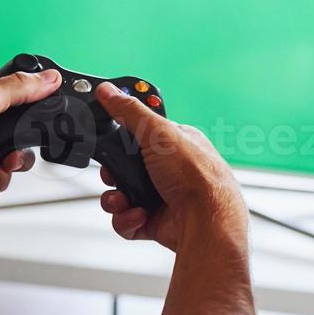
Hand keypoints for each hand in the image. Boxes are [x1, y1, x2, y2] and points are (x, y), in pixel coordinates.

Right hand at [94, 82, 246, 252]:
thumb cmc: (196, 176)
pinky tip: (138, 215)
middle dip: (113, 172)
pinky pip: (127, 219)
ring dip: (115, 198)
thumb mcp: (159, 133)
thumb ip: (130, 112)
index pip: (142, 131)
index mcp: (176, 142)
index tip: (107, 131)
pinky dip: (127, 219)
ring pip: (122, 194)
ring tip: (123, 199)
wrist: (206, 223)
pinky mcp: (156, 221)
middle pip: (126, 165)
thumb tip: (108, 92)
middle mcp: (170, 169)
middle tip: (113, 173)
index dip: (122, 132)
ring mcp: (162, 196)